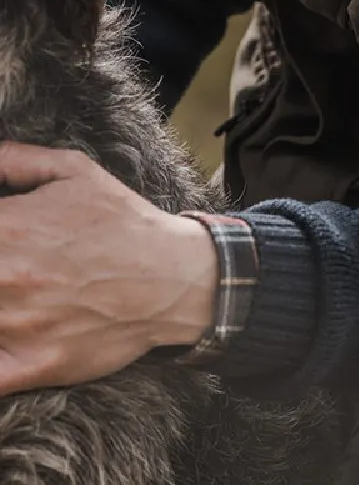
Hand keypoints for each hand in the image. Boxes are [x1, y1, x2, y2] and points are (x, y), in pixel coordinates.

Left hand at [0, 143, 217, 395]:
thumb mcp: (76, 171)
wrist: (174, 275)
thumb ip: (18, 160)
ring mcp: (19, 325)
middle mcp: (7, 276)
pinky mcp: (34, 365)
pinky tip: (4, 335)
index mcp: (8, 227)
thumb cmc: (123, 221)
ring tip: (14, 292)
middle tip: (8, 267)